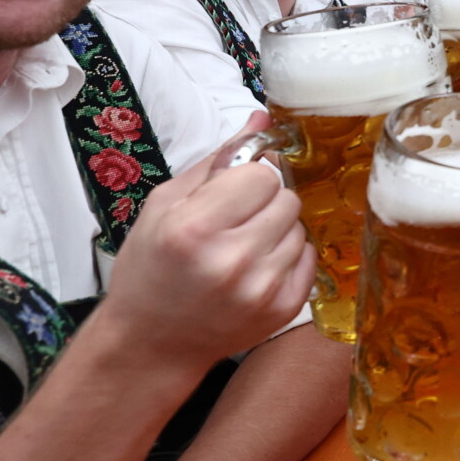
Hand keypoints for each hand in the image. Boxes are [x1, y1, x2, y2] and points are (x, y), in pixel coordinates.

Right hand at [94, 114, 313, 370]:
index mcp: (195, 228)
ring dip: (276, 229)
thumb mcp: (166, 205)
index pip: (264, 174)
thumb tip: (261, 117)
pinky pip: (308, 258)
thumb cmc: (151, 268)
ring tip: (241, 246)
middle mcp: (232, 259)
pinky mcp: (282, 309)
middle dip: (264, 201)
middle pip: (287, 198)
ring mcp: (261, 289)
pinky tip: (255, 267)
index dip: (249, 177)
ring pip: (300, 226)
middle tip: (235, 220)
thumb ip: (217, 160)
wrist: (151, 342)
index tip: (232, 191)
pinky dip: (287, 256)